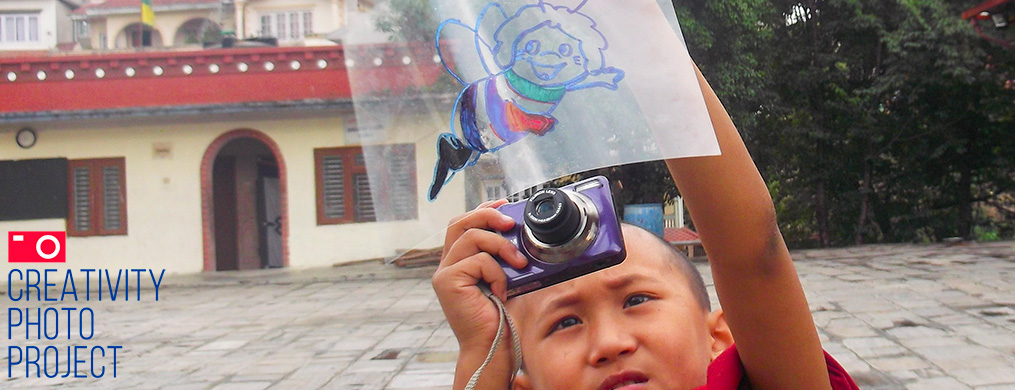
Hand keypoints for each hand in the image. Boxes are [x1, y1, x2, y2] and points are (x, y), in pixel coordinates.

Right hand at [432, 200, 527, 351]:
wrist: (491, 346)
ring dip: (501, 247)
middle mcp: (446, 265)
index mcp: (457, 262)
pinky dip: (497, 272)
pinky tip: (501, 289)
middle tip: (511, 223)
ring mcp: (444, 273)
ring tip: (518, 263)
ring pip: (472, 237)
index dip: (482, 209)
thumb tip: (516, 230)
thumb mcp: (503, 277)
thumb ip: (501, 256)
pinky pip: (478, 260)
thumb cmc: (498, 316)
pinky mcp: (448, 281)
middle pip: (459, 222)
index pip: (462, 224)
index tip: (505, 205)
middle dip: (487, 215)